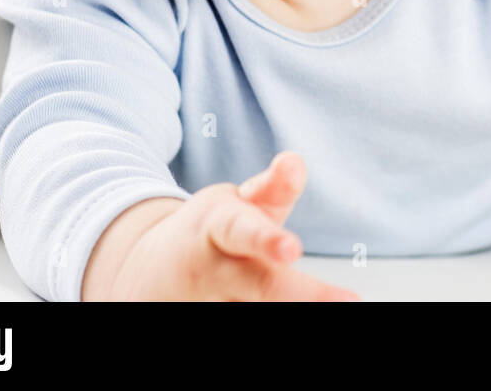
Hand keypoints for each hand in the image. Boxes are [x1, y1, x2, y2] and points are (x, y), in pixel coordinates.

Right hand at [107, 151, 360, 300]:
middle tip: (342, 295)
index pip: (244, 231)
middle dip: (299, 292)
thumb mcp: (238, 205)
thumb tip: (295, 161)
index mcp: (220, 228)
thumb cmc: (213, 232)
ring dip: (289, 306)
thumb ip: (274, 188)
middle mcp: (215, 270)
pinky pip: (236, 320)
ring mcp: (208, 300)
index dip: (268, 240)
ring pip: (246, 308)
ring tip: (338, 303)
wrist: (148, 272)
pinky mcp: (202, 318)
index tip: (292, 249)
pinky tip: (310, 331)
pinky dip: (266, 319)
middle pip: (260, 285)